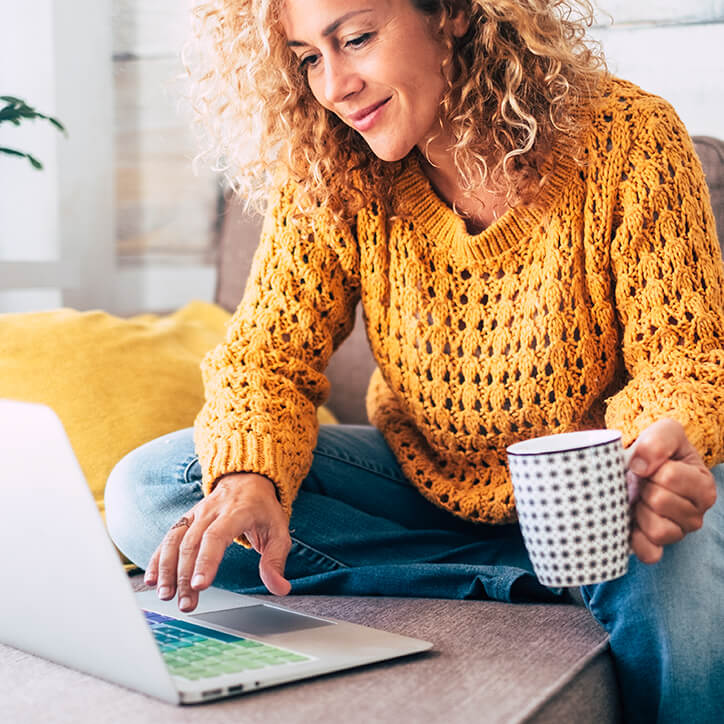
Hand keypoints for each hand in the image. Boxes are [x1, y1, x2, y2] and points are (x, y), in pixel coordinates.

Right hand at [143, 472, 291, 611]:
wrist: (247, 479)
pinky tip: (152, 579)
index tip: (200, 585)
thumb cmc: (263, 509)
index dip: (206, 560)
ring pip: (175, 540)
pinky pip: (168, 537)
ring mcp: (196, 514)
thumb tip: (280, 588)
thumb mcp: (279, 531)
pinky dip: (157, 558)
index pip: (216, 536)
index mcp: (236, 512)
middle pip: (193, 543)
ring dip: (168, 569)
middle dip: (186, 575)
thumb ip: (276, 560)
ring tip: (166, 595)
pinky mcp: (186, 519)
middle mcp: (212, 511)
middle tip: (186, 603)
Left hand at [626, 419, 716, 563]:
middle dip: (644, 488)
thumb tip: (640, 467)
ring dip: (640, 511)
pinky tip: (631, 523)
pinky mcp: (659, 547)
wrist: (640, 466)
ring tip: (639, 499)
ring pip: (657, 529)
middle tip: (642, 483)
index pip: (670, 477)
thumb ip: (659, 440)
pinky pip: (650, 553)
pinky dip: (636, 540)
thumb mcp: (665, 431)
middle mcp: (697, 513)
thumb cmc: (657, 450)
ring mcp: (679, 533)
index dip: (651, 467)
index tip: (650, 465)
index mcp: (704, 486)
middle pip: (660, 502)